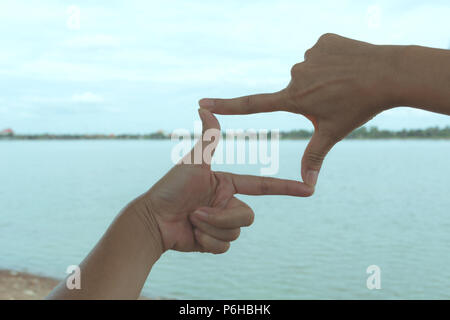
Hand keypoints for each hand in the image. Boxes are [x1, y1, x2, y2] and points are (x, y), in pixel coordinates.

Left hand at [142, 109, 312, 253]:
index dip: (285, 188)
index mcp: (228, 186)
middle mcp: (227, 204)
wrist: (153, 220)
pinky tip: (192, 236)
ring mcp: (221, 224)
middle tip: (197, 212)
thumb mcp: (193, 162)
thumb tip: (204, 106)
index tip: (308, 188)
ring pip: (236, 232)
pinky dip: (207, 242)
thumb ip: (207, 138)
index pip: (262, 187)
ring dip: (210, 227)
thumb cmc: (170, 188)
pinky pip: (224, 246)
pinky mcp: (214, 242)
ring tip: (191, 220)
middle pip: (248, 216)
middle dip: (222, 217)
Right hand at [199, 33, 398, 186]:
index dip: (226, 105)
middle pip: (296, 89)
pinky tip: (347, 65)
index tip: (203, 102)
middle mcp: (295, 75)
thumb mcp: (332, 134)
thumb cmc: (358, 107)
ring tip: (344, 81)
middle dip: (312, 94)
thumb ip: (314, 158)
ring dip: (322, 77)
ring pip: (309, 70)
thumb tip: (307, 188)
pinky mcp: (322, 41)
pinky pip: (320, 54)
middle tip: (336, 97)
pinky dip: (331, 60)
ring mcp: (308, 56)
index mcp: (294, 99)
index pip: (252, 104)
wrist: (388, 74)